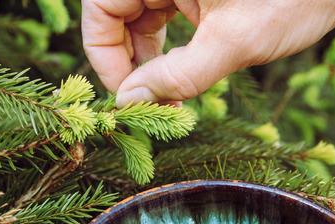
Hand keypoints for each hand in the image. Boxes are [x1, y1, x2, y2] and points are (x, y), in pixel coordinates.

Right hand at [81, 0, 334, 106]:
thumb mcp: (234, 45)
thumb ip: (177, 76)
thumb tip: (130, 103)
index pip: (100, 10)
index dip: (103, 56)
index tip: (127, 97)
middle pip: (115, 14)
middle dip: (126, 59)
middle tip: (147, 101)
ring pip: (137, 16)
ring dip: (146, 56)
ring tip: (168, 92)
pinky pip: (162, 14)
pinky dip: (165, 45)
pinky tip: (182, 70)